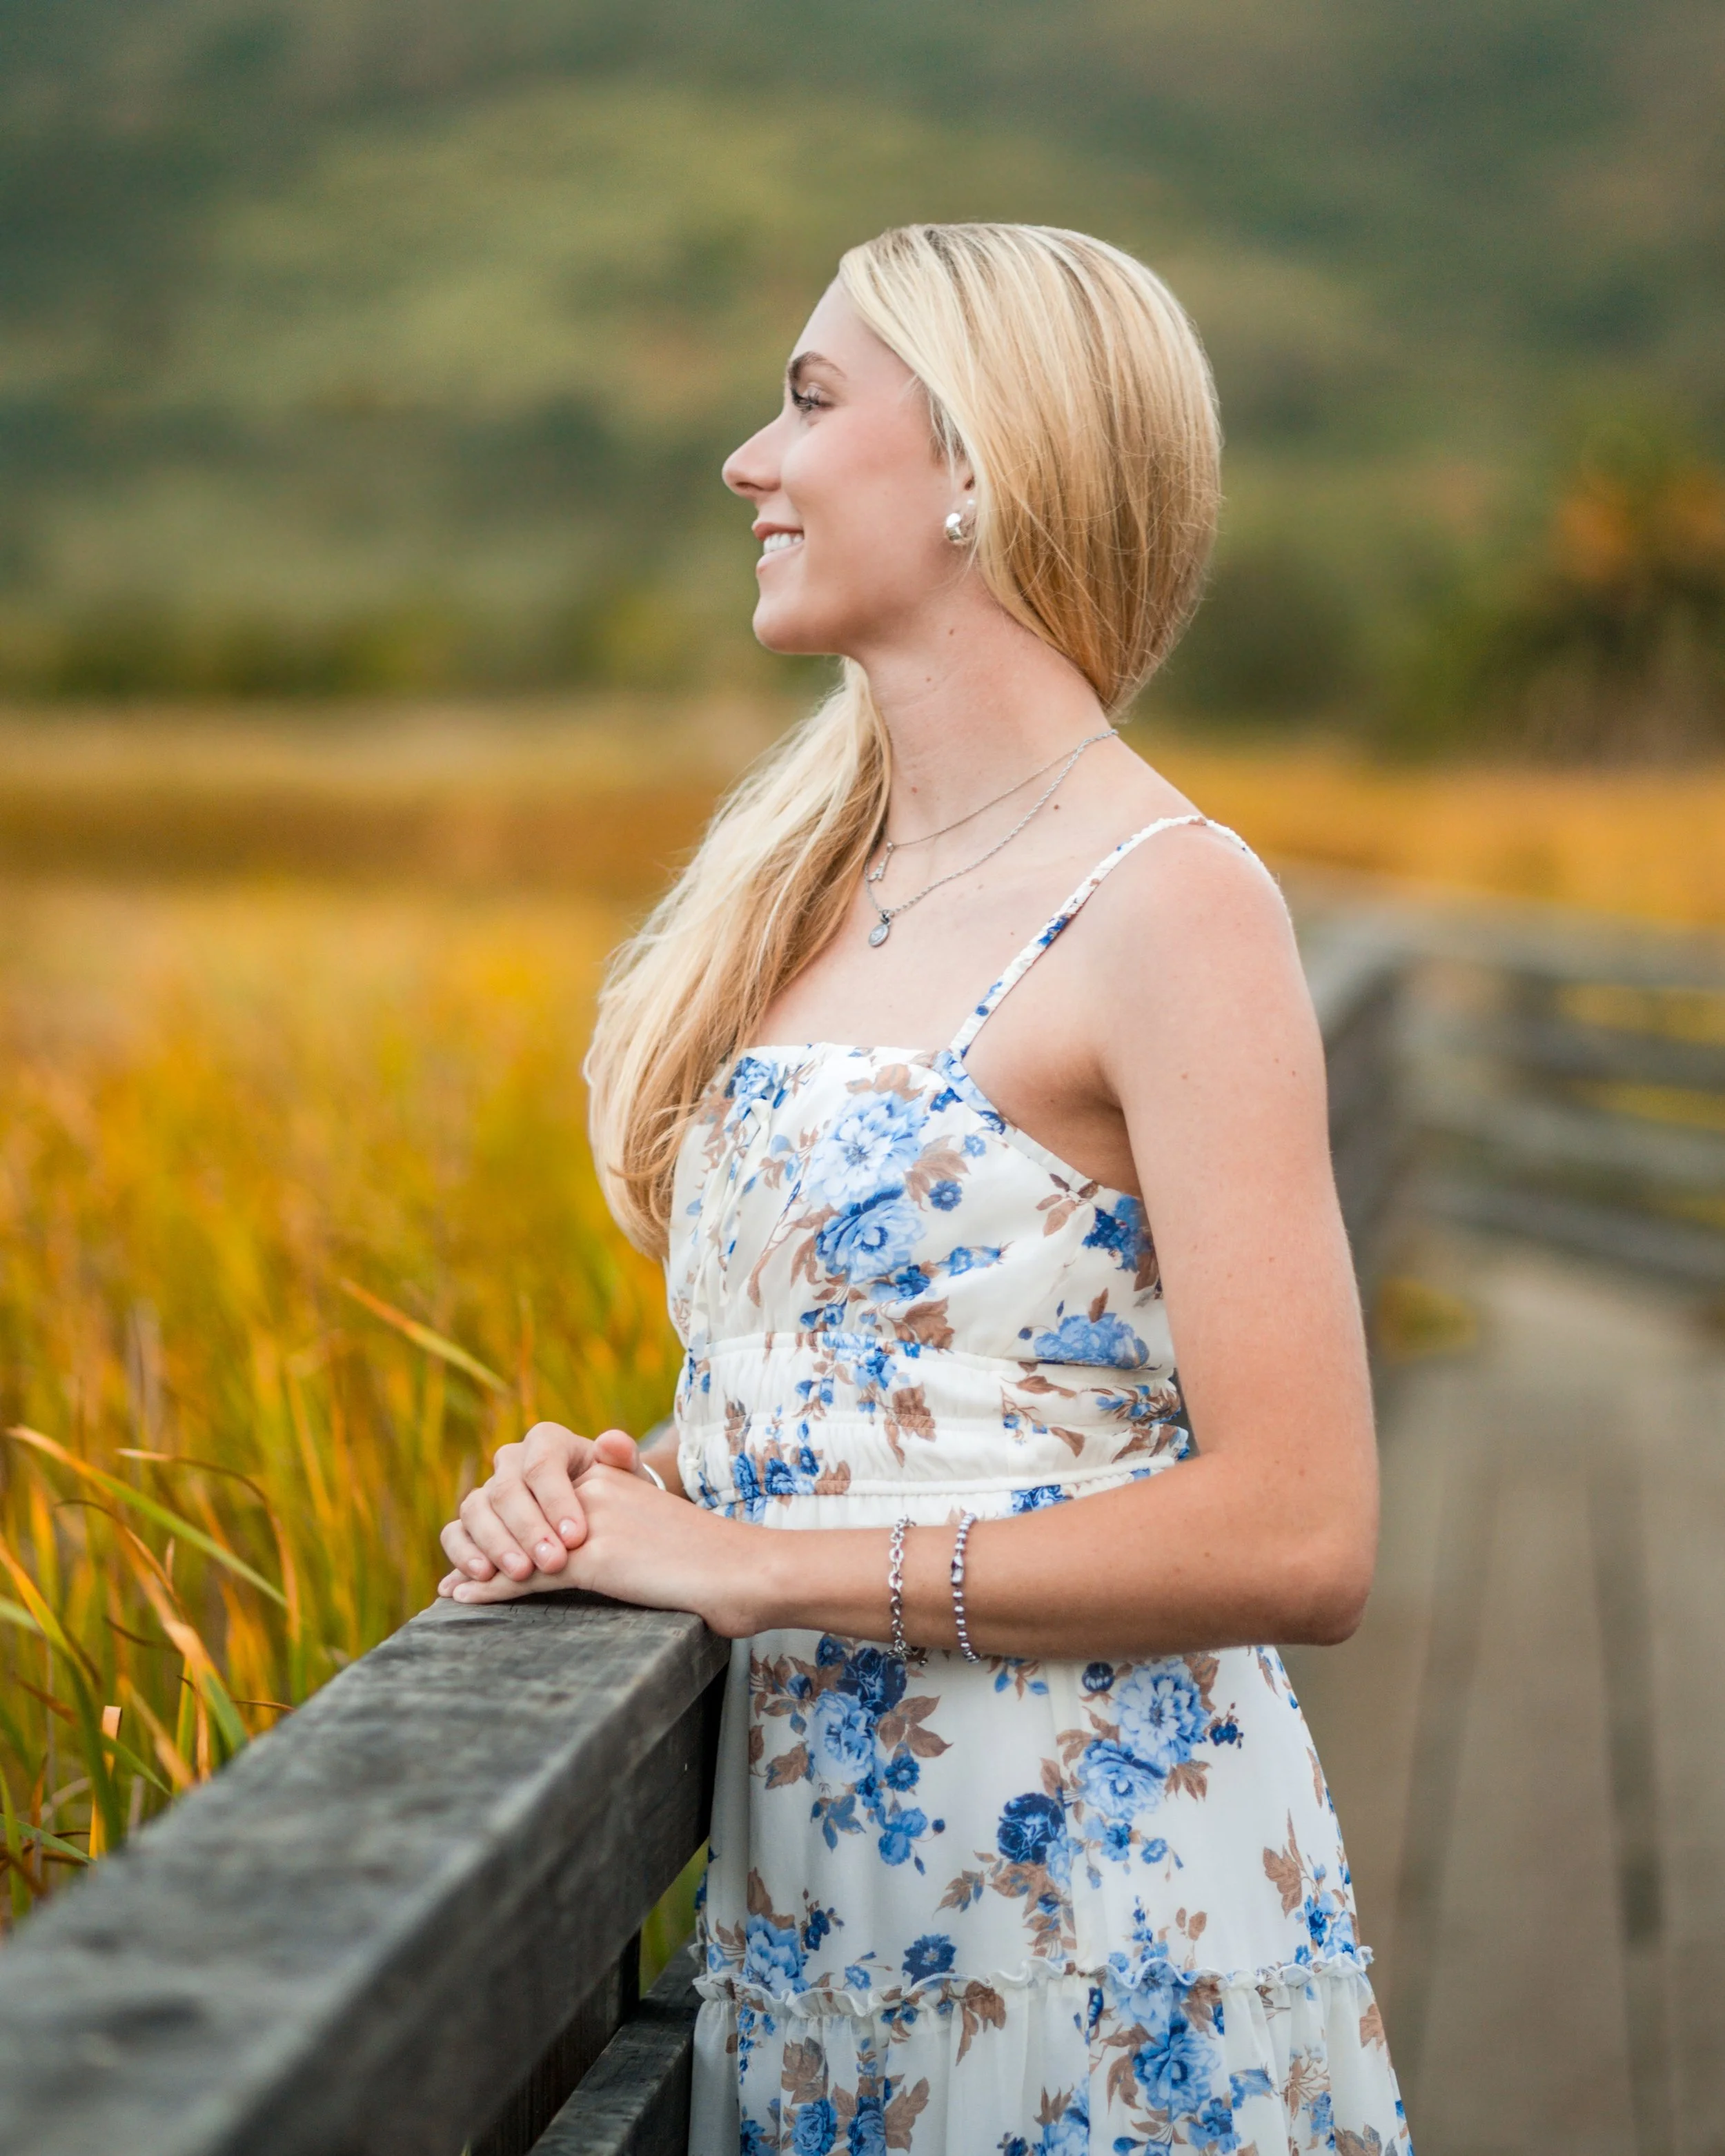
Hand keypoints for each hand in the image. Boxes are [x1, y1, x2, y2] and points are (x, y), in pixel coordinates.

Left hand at [435, 1459, 773, 1636]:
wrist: (744, 1571)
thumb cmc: (708, 1561)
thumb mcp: (650, 1525)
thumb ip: (611, 1519)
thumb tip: (567, 1544)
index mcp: (608, 1473)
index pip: (531, 1474)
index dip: (499, 1501)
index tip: (480, 1528)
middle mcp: (594, 1486)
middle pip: (510, 1495)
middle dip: (480, 1527)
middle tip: (463, 1564)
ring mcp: (592, 1520)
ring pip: (510, 1532)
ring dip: (478, 1561)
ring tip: (455, 1585)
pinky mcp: (594, 1558)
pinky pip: (525, 1573)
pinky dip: (490, 1589)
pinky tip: (465, 1597)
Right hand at [436, 1422, 655, 1594]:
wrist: (600, 1516)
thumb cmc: (614, 1495)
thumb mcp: (626, 1476)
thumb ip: (622, 1456)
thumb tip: (612, 1442)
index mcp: (546, 1442)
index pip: (542, 1462)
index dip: (556, 1499)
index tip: (576, 1537)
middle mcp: (510, 1462)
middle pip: (507, 1489)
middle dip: (529, 1529)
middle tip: (553, 1562)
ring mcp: (487, 1492)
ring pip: (475, 1509)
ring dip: (497, 1544)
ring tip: (521, 1573)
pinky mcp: (470, 1524)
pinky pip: (454, 1533)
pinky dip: (463, 1555)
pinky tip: (483, 1578)